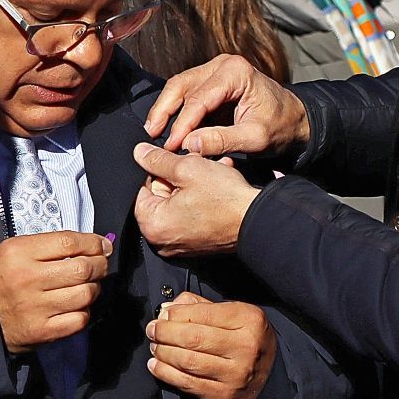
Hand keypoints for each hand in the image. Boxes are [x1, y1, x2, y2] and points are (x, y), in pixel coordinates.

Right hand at [0, 231, 111, 352]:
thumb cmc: (2, 277)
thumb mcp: (16, 250)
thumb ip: (52, 245)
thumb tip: (97, 245)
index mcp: (19, 253)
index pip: (69, 242)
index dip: (93, 243)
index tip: (102, 246)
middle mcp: (27, 279)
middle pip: (82, 269)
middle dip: (99, 265)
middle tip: (100, 266)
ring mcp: (35, 307)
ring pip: (85, 294)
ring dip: (93, 289)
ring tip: (86, 286)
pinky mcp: (41, 331)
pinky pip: (79, 320)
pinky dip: (84, 312)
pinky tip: (76, 306)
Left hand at [132, 144, 258, 256]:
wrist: (258, 220)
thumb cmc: (227, 201)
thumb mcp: (188, 168)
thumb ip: (158, 159)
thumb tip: (140, 153)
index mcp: (153, 225)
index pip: (140, 190)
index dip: (158, 170)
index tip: (175, 163)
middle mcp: (162, 241)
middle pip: (159, 198)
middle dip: (177, 177)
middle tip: (195, 167)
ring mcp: (180, 246)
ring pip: (177, 204)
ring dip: (191, 185)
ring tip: (211, 173)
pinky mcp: (196, 245)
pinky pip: (190, 217)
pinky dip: (200, 201)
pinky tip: (216, 186)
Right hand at [143, 54, 310, 156]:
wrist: (294, 119)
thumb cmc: (280, 127)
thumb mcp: (255, 138)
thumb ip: (223, 140)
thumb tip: (189, 145)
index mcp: (236, 72)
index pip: (199, 99)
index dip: (182, 124)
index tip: (171, 146)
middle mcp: (223, 64)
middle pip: (182, 85)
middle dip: (164, 110)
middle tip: (152, 134)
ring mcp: (216, 69)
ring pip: (179, 86)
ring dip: (165, 108)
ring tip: (153, 131)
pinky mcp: (212, 79)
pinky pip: (187, 91)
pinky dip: (175, 108)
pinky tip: (166, 127)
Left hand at [147, 292, 277, 398]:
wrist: (271, 376)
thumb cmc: (245, 338)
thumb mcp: (234, 314)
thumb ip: (200, 307)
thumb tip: (167, 309)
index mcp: (250, 320)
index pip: (203, 314)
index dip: (176, 314)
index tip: (162, 315)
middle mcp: (246, 348)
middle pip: (193, 338)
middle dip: (165, 333)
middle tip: (152, 330)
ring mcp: (237, 376)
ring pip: (188, 362)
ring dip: (163, 353)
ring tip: (154, 347)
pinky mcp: (225, 397)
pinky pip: (188, 384)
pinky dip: (166, 374)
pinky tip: (156, 366)